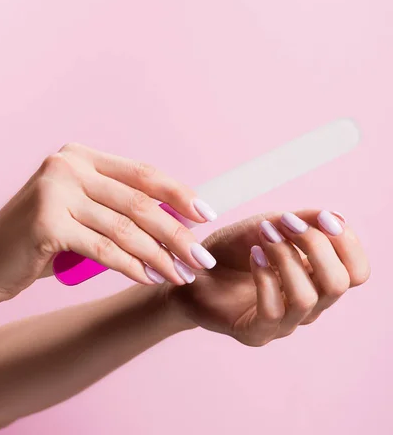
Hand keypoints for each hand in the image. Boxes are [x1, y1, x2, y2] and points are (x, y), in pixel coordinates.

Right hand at [0, 143, 217, 302]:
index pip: (142, 172)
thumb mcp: (82, 211)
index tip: (206, 214)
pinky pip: (104, 249)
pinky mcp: (47, 223)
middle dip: (176, 233)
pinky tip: (151, 279)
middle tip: (200, 258)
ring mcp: (55, 192)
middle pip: (139, 202)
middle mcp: (68, 166)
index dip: (178, 193)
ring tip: (180, 275)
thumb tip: (178, 218)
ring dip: (160, 255)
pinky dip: (132, 266)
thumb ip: (120, 207)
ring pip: (125, 228)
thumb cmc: (42, 237)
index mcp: (82, 157)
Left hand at [169, 210, 369, 344]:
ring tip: (264, 236)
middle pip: (339, 283)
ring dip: (286, 257)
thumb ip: (302, 221)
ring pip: (307, 297)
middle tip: (285, 222)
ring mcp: (284, 323)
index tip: (322, 217)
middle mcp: (309, 304)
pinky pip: (273, 311)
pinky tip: (253, 255)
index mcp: (318, 278)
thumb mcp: (269, 225)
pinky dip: (265, 276)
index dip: (347, 243)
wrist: (192, 268)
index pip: (357, 272)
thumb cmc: (234, 249)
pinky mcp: (256, 333)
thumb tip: (338, 217)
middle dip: (315, 245)